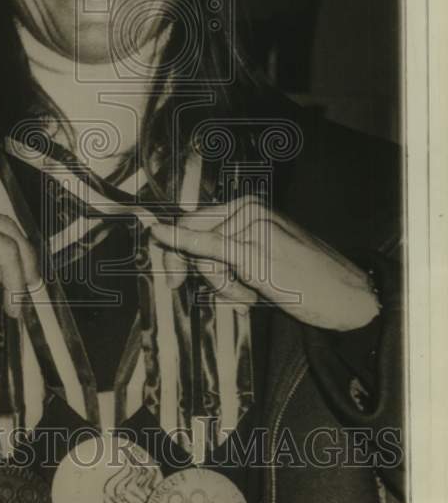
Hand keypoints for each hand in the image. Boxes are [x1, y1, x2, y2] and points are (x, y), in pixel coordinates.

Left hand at [150, 194, 379, 330]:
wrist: (346, 295)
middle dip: (205, 274)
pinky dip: (179, 240)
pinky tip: (156, 232)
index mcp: (248, 207)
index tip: (166, 267)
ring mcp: (251, 227)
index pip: (194, 221)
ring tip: (259, 293)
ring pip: (203, 258)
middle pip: (194, 239)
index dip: (173, 245)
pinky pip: (206, 246)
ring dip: (224, 288)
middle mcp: (248, 210)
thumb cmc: (303, 280)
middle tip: (241, 295)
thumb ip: (223, 256)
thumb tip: (178, 261)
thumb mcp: (258, 261)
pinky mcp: (253, 250)